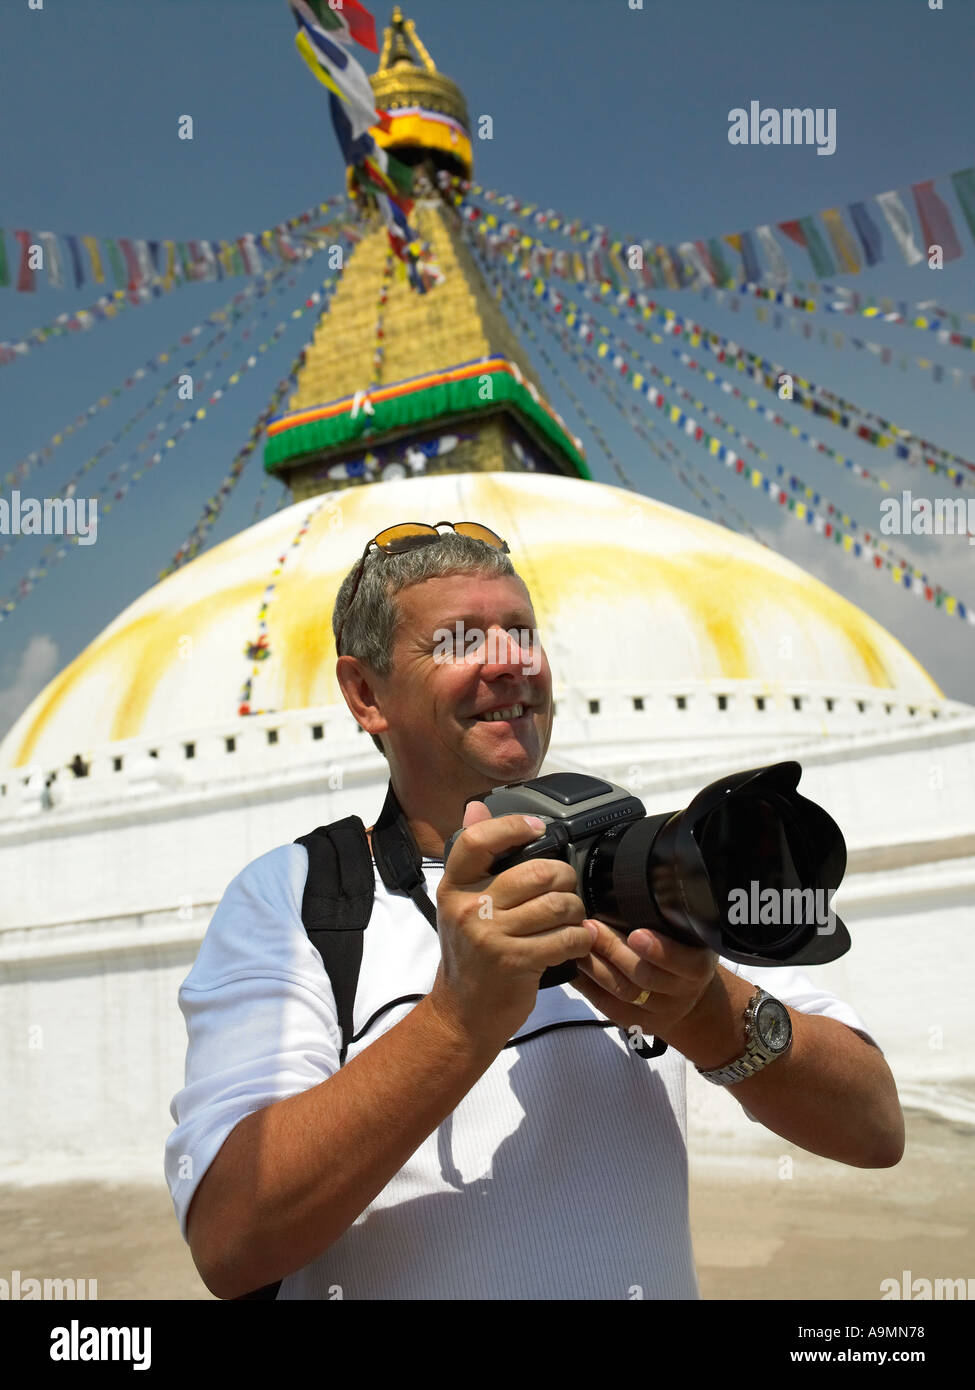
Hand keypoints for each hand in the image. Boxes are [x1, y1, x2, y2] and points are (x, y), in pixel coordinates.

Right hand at [429, 802, 598, 1050]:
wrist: (463, 1013)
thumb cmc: (470, 956)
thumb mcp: (460, 903)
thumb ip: (473, 858)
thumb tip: (475, 808)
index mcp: (454, 886)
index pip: (476, 840)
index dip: (511, 826)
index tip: (536, 828)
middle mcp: (469, 907)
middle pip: (536, 871)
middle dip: (564, 879)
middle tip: (566, 890)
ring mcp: (491, 935)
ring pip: (557, 904)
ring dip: (574, 911)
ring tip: (571, 918)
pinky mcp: (515, 962)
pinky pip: (565, 937)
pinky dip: (580, 938)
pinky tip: (575, 941)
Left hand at [570, 919, 717, 1043]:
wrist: (690, 999)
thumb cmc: (684, 954)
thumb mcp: (690, 936)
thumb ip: (670, 922)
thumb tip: (632, 891)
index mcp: (698, 966)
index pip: (683, 961)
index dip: (659, 950)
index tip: (636, 933)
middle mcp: (681, 992)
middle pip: (645, 976)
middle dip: (614, 950)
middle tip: (590, 926)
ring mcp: (658, 1012)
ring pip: (623, 992)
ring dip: (595, 966)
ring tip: (577, 944)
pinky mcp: (636, 1023)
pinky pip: (607, 1006)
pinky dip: (588, 986)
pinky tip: (574, 968)